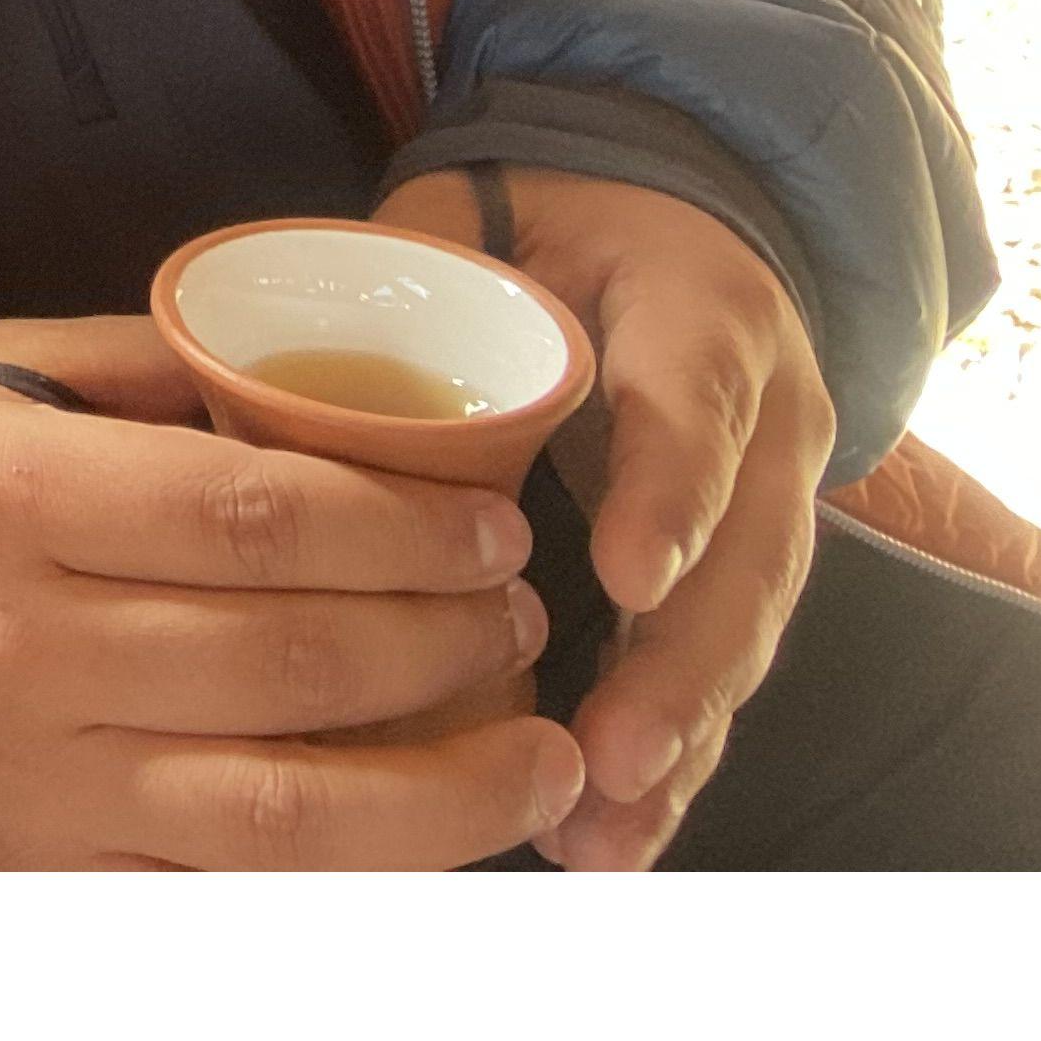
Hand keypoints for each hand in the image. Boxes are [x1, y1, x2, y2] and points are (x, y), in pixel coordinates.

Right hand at [0, 315, 583, 869]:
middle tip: (522, 619)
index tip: (492, 528)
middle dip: (447, 645)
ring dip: (443, 796)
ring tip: (541, 759)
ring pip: (281, 819)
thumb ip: (153, 370)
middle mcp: (23, 647)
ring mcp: (31, 780)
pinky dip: (339, 884)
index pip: (258, 520)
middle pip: (291, 664)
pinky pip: (216, 900)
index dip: (404, 530)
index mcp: (13, 501)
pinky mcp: (34, 873)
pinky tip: (426, 849)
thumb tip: (330, 383)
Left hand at [376, 169, 833, 870]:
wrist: (670, 208)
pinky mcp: (745, 562)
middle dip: (679, 670)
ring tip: (601, 829)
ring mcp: (772, 498)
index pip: (693, 405)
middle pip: (743, 558)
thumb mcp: (490, 209)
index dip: (668, 494)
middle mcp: (766, 417)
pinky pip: (718, 666)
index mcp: (702, 312)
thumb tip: (268, 352)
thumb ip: (408, 270)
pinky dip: (671, 755)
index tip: (624, 577)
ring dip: (677, 740)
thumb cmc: (551, 219)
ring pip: (741, 632)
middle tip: (609, 757)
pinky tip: (611, 832)